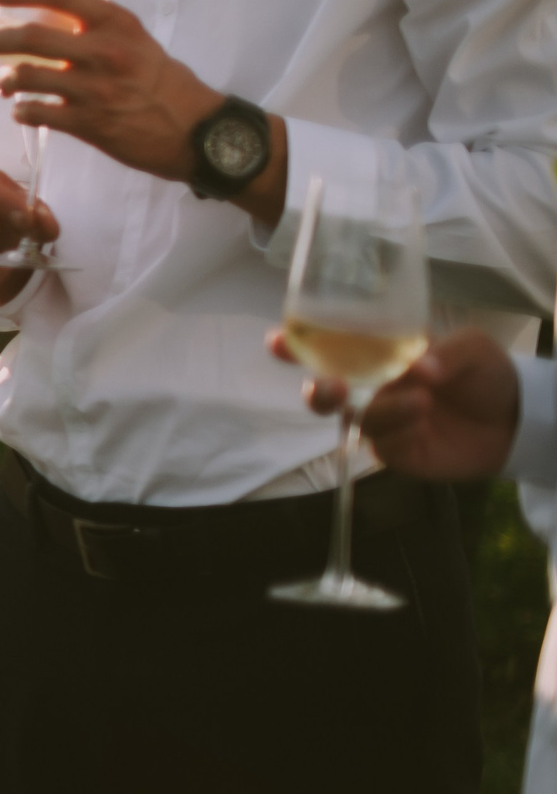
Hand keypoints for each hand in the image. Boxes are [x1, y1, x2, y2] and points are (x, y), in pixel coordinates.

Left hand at [0, 0, 233, 188]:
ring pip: (27, 76)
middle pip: (31, 36)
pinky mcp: (90, 124)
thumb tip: (43, 16)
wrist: (196, 130)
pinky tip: (23, 110)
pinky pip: (38, 113)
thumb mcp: (136, 41)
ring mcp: (96, 89)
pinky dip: (22, 111)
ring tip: (6, 83)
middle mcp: (105, 51)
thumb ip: (95, 29)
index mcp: (117, 23)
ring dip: (7, 80)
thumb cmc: (162, 82)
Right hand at [271, 324, 520, 481]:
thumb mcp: (472, 346)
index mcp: (378, 355)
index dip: (297, 345)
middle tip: (334, 387)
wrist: (516, 422)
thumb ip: (443, 350)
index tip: (278, 341)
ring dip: (381, 408)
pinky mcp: (397, 452)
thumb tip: (420, 369)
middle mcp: (371, 388)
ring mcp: (382, 422)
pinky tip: (425, 419)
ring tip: (421, 400)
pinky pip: (383, 443)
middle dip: (317, 390)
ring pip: (354, 419)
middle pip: (322, 391)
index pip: (329, 348)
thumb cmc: (487, 375)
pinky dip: (401, 429)